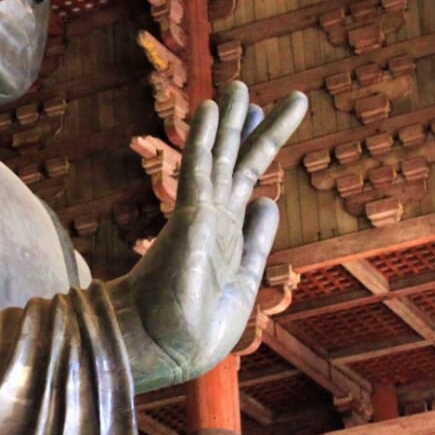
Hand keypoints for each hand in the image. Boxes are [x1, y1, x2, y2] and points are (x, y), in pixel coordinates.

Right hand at [108, 81, 307, 391]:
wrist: (163, 349)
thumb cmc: (195, 329)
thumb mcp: (244, 281)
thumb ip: (258, 240)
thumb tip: (271, 200)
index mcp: (227, 236)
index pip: (244, 182)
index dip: (257, 149)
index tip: (263, 120)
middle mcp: (213, 219)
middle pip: (235, 162)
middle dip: (250, 127)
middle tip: (255, 91)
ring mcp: (200, 215)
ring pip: (219, 157)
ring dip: (230, 120)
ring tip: (240, 85)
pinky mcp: (190, 218)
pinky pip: (198, 169)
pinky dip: (205, 138)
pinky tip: (210, 108)